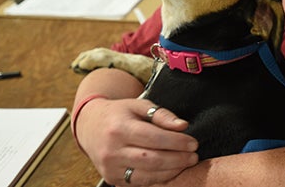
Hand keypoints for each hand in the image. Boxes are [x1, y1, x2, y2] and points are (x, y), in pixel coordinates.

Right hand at [76, 98, 198, 185]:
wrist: (90, 126)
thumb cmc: (118, 114)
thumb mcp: (138, 105)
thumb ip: (161, 114)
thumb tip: (182, 126)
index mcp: (119, 128)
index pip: (154, 138)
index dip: (177, 142)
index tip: (193, 142)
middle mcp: (112, 150)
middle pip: (152, 159)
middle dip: (177, 159)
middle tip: (194, 156)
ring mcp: (110, 167)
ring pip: (147, 175)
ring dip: (171, 171)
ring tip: (186, 163)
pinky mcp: (111, 179)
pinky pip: (139, 182)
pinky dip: (158, 178)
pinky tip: (171, 170)